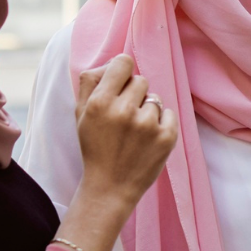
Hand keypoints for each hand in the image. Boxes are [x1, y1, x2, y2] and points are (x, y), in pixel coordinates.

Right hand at [73, 54, 178, 213]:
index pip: (123, 62)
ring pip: (155, 98)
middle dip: (134, 94)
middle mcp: (124, 111)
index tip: (121, 84)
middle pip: (141, 80)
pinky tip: (147, 140)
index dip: (123, 72)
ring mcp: (147, 125)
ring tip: (135, 132)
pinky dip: (162, 124)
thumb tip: (111, 62)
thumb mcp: (80, 115)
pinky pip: (169, 113)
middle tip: (125, 116)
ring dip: (147, 111)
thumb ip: (90, 82)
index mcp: (100, 102)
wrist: (110, 188)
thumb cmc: (95, 148)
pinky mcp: (167, 137)